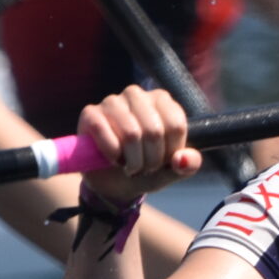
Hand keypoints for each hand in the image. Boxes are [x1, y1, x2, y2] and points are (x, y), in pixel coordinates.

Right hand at [75, 84, 200, 203]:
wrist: (115, 183)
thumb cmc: (146, 169)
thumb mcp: (172, 170)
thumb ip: (188, 165)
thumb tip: (181, 160)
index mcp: (161, 100)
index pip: (176, 125)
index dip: (171, 153)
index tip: (163, 162)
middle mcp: (136, 94)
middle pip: (154, 131)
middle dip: (151, 160)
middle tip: (144, 168)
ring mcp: (112, 102)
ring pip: (131, 134)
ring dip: (132, 161)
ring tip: (130, 166)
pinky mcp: (90, 114)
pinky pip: (105, 133)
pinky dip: (112, 155)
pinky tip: (113, 159)